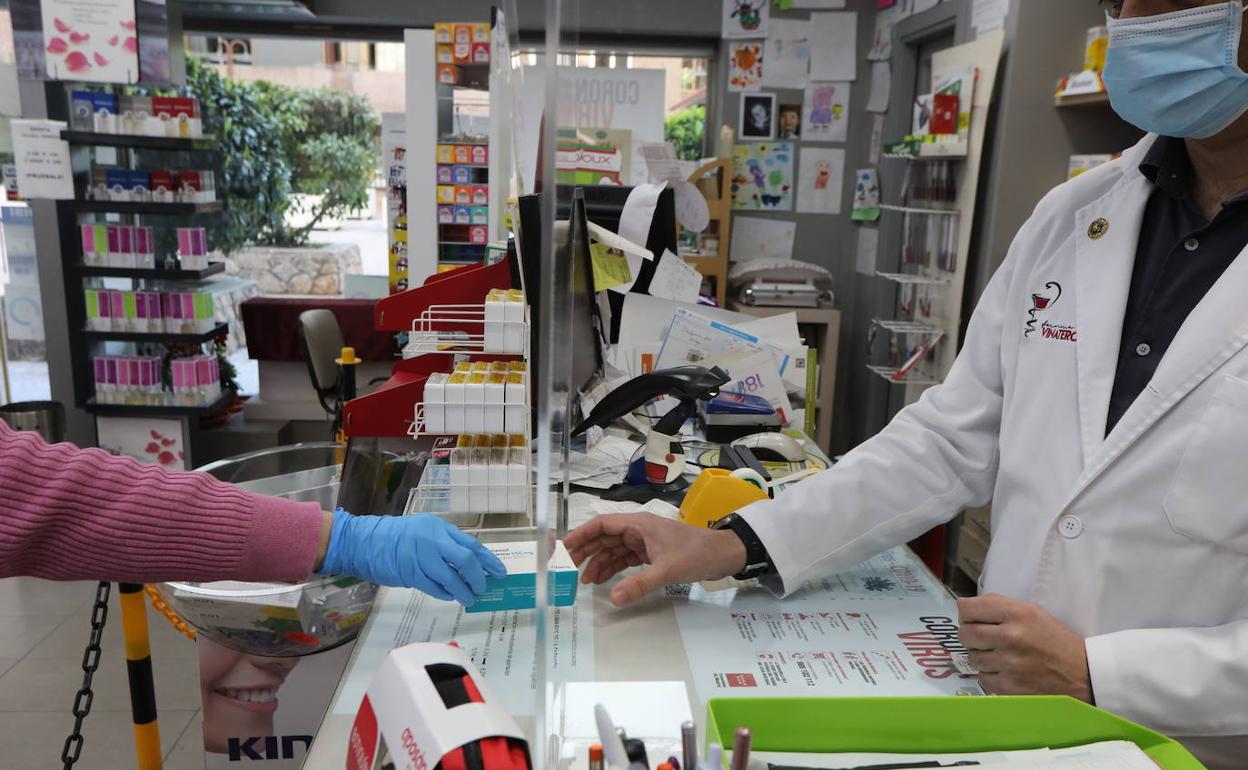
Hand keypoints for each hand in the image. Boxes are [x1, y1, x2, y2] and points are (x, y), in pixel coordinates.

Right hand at [319, 509, 506, 606]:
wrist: (366, 542)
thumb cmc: (397, 537)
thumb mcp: (425, 531)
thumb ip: (445, 544)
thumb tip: (470, 564)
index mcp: (439, 527)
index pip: (471, 544)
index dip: (488, 560)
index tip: (500, 573)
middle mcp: (432, 539)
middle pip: (465, 560)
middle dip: (478, 577)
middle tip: (482, 589)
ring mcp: (421, 556)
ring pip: (451, 577)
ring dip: (463, 591)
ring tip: (469, 598)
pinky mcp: (410, 573)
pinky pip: (434, 587)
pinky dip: (445, 594)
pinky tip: (450, 596)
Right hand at [565, 512, 746, 606]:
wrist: (724, 555)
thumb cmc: (696, 554)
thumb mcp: (667, 570)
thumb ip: (639, 584)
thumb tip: (613, 599)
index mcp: (639, 524)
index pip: (602, 524)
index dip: (581, 535)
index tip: (564, 548)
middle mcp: (639, 529)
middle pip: (605, 537)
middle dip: (586, 551)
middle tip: (567, 568)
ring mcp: (645, 541)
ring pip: (614, 549)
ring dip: (599, 562)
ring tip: (584, 580)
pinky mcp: (652, 553)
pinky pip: (626, 559)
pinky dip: (614, 568)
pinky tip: (604, 581)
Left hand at [958, 594, 1092, 702]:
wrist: (1085, 674)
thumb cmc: (1056, 640)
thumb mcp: (1032, 612)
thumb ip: (999, 606)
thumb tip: (964, 606)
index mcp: (1017, 613)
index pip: (968, 608)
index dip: (966, 613)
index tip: (972, 618)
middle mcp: (1010, 636)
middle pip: (964, 634)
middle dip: (970, 635)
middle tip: (984, 639)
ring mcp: (1008, 664)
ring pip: (972, 657)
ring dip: (981, 656)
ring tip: (1001, 655)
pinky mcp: (1009, 687)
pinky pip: (983, 677)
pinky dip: (990, 674)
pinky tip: (1007, 671)